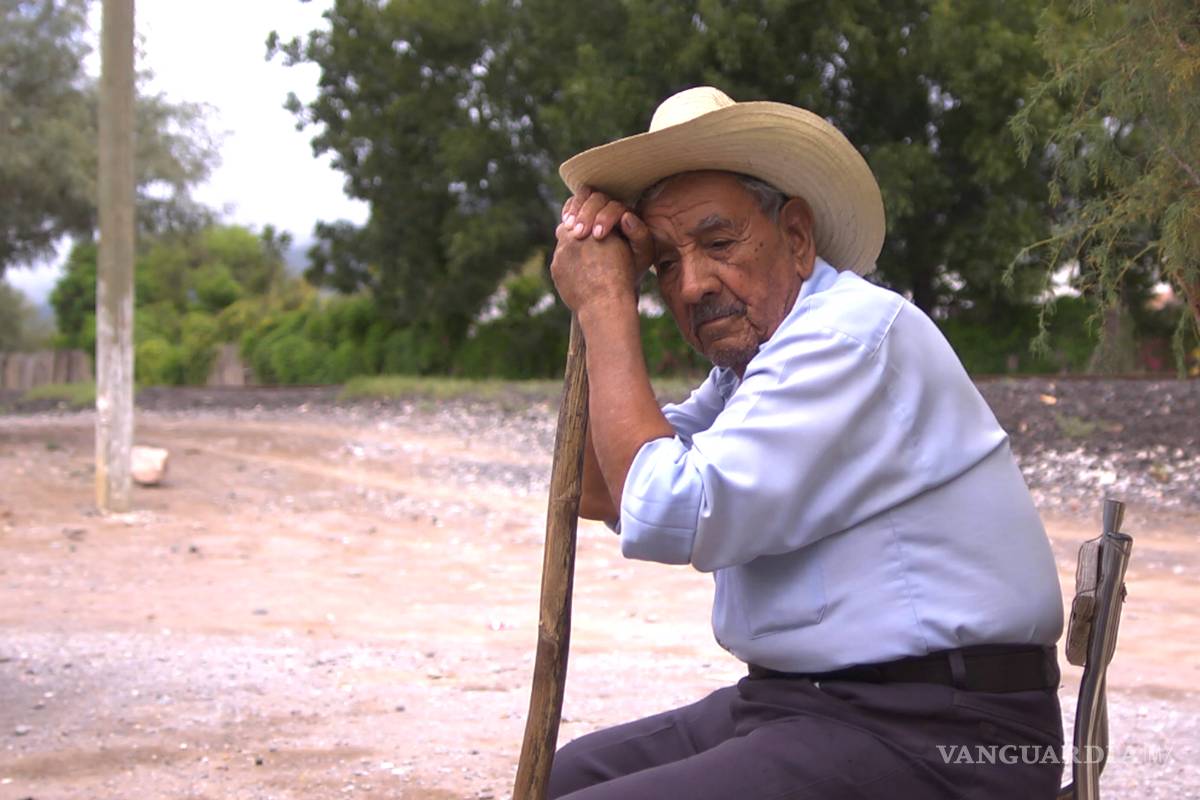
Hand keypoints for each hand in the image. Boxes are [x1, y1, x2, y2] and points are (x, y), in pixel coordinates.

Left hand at [551, 187, 653, 313]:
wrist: (605, 304)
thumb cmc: (624, 277)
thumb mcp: (636, 250)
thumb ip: (629, 229)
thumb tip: (624, 216)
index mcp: (594, 226)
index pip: (584, 210)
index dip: (587, 215)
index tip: (593, 226)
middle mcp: (573, 236)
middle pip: (569, 225)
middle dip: (576, 229)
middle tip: (584, 237)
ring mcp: (561, 252)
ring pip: (564, 243)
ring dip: (571, 247)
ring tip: (585, 259)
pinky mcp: (555, 269)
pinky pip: (560, 261)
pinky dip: (568, 265)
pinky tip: (580, 275)